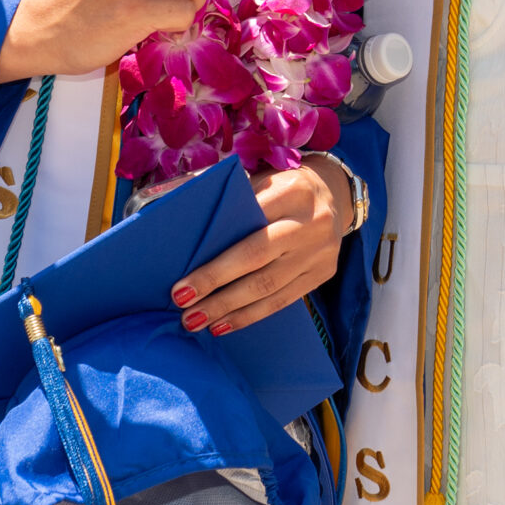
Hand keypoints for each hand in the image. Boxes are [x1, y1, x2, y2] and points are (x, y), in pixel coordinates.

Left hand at [168, 155, 350, 335]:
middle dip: (216, 286)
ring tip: (197, 322)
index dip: (213, 261)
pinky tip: (224, 324)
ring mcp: (320, 252)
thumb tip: (172, 216)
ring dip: (229, 309)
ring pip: (269, 287)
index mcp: (291, 192)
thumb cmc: (280, 187)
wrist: (333, 194)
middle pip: (256, 260)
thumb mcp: (258, 179)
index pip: (246, 229)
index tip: (180, 284)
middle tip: (183, 306)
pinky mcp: (323, 273)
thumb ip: (225, 197)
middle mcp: (311, 222)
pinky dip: (251, 315)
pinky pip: (283, 300)